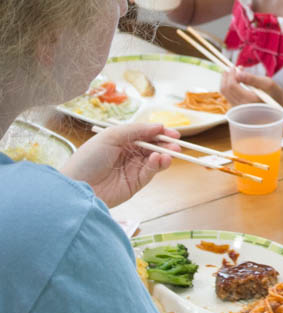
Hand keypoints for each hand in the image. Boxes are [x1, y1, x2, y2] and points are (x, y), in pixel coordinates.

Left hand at [61, 123, 180, 207]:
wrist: (77, 187)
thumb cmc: (87, 159)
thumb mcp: (111, 136)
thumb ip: (136, 130)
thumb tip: (159, 126)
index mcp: (121, 141)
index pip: (146, 134)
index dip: (160, 133)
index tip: (173, 133)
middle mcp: (128, 154)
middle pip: (153, 146)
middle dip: (165, 144)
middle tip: (176, 143)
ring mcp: (132, 169)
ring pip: (155, 159)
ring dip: (165, 154)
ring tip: (171, 152)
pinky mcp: (135, 183)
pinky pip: (151, 172)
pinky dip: (158, 165)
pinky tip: (159, 160)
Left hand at [219, 67, 282, 106]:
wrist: (278, 106)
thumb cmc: (274, 93)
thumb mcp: (267, 83)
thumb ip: (251, 78)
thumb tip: (237, 73)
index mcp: (249, 100)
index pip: (232, 86)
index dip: (230, 74)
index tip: (234, 67)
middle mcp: (241, 107)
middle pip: (225, 89)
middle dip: (226, 76)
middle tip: (232, 68)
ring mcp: (238, 108)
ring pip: (224, 93)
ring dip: (226, 80)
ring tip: (234, 72)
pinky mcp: (237, 108)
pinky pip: (228, 95)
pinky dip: (229, 86)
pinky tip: (235, 80)